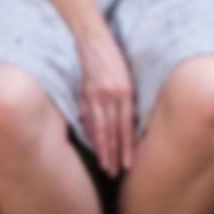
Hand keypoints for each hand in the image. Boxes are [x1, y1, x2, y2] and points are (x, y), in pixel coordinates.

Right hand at [69, 19, 137, 178]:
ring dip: (101, 148)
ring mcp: (94, 95)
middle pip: (111, 131)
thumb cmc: (115, 58)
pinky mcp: (83, 93)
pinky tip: (92, 144)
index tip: (128, 165)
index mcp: (124, 92)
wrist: (93, 40)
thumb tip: (130, 125)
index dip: (127, 147)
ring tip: (104, 165)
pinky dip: (90, 132)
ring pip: (98, 127)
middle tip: (113, 173)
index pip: (126, 126)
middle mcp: (110, 96)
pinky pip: (87, 117)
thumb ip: (128, 100)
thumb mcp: (128, 77)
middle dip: (113, 154)